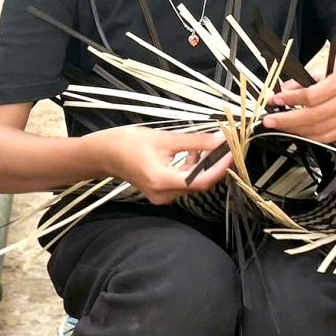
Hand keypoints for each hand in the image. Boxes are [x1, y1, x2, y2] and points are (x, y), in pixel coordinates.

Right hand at [92, 126, 233, 204]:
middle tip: (226, 146)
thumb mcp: (165, 138)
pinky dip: (191, 169)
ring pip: (192, 184)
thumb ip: (195, 141)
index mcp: (163, 181)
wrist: (103, 154)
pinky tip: (193, 153)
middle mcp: (164, 195)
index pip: (202, 181)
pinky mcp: (160, 193)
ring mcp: (161, 196)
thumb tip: (221, 140)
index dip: (220, 168)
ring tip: (210, 146)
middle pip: (199, 184)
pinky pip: (183, 183)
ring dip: (204, 166)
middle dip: (215, 165)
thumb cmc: (128, 143)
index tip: (232, 152)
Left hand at [263, 49, 335, 142]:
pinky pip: (329, 137)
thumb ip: (307, 78)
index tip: (274, 99)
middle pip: (314, 116)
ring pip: (320, 130)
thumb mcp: (331, 63)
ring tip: (279, 126)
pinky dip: (310, 136)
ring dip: (296, 130)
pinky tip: (297, 131)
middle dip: (288, 120)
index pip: (313, 95)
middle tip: (269, 120)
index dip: (291, 99)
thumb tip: (283, 90)